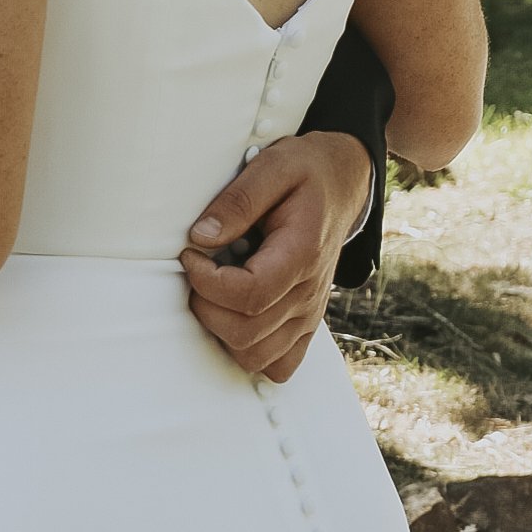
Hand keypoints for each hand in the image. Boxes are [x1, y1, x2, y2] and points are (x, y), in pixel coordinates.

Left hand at [180, 130, 373, 384]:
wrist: (341, 185)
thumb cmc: (305, 172)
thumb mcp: (273, 166)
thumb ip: (237, 200)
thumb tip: (201, 238)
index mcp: (303, 254)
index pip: (250, 295)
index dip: (207, 282)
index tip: (190, 254)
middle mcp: (310, 293)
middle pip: (246, 332)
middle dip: (206, 306)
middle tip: (198, 270)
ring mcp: (309, 314)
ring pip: (255, 355)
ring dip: (221, 330)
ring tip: (215, 290)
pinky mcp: (305, 324)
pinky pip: (277, 365)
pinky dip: (249, 351)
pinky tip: (235, 317)